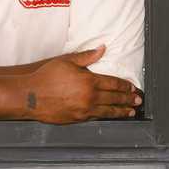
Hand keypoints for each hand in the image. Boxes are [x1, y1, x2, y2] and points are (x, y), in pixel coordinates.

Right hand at [21, 45, 141, 123]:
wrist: (30, 96)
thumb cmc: (47, 77)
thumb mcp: (67, 61)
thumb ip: (87, 56)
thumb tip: (102, 49)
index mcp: (89, 81)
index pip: (113, 83)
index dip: (125, 86)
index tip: (133, 87)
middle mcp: (89, 97)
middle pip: (114, 99)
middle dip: (128, 99)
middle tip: (138, 100)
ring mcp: (84, 110)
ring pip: (108, 112)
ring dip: (121, 111)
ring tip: (130, 112)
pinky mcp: (77, 119)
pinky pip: (96, 118)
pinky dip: (106, 117)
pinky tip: (110, 116)